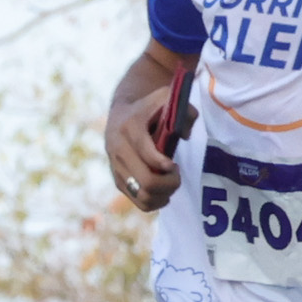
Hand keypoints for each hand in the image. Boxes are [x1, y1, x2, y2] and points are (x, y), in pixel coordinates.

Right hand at [107, 84, 185, 211]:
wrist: (121, 113)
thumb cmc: (149, 108)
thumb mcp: (165, 98)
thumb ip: (184, 111)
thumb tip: (186, 135)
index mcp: (130, 127)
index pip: (146, 153)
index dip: (164, 165)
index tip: (174, 164)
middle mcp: (118, 148)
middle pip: (146, 181)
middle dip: (169, 183)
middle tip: (177, 174)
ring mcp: (116, 167)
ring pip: (142, 195)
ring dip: (163, 194)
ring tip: (171, 183)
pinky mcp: (117, 180)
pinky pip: (138, 201)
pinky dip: (155, 202)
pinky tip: (164, 192)